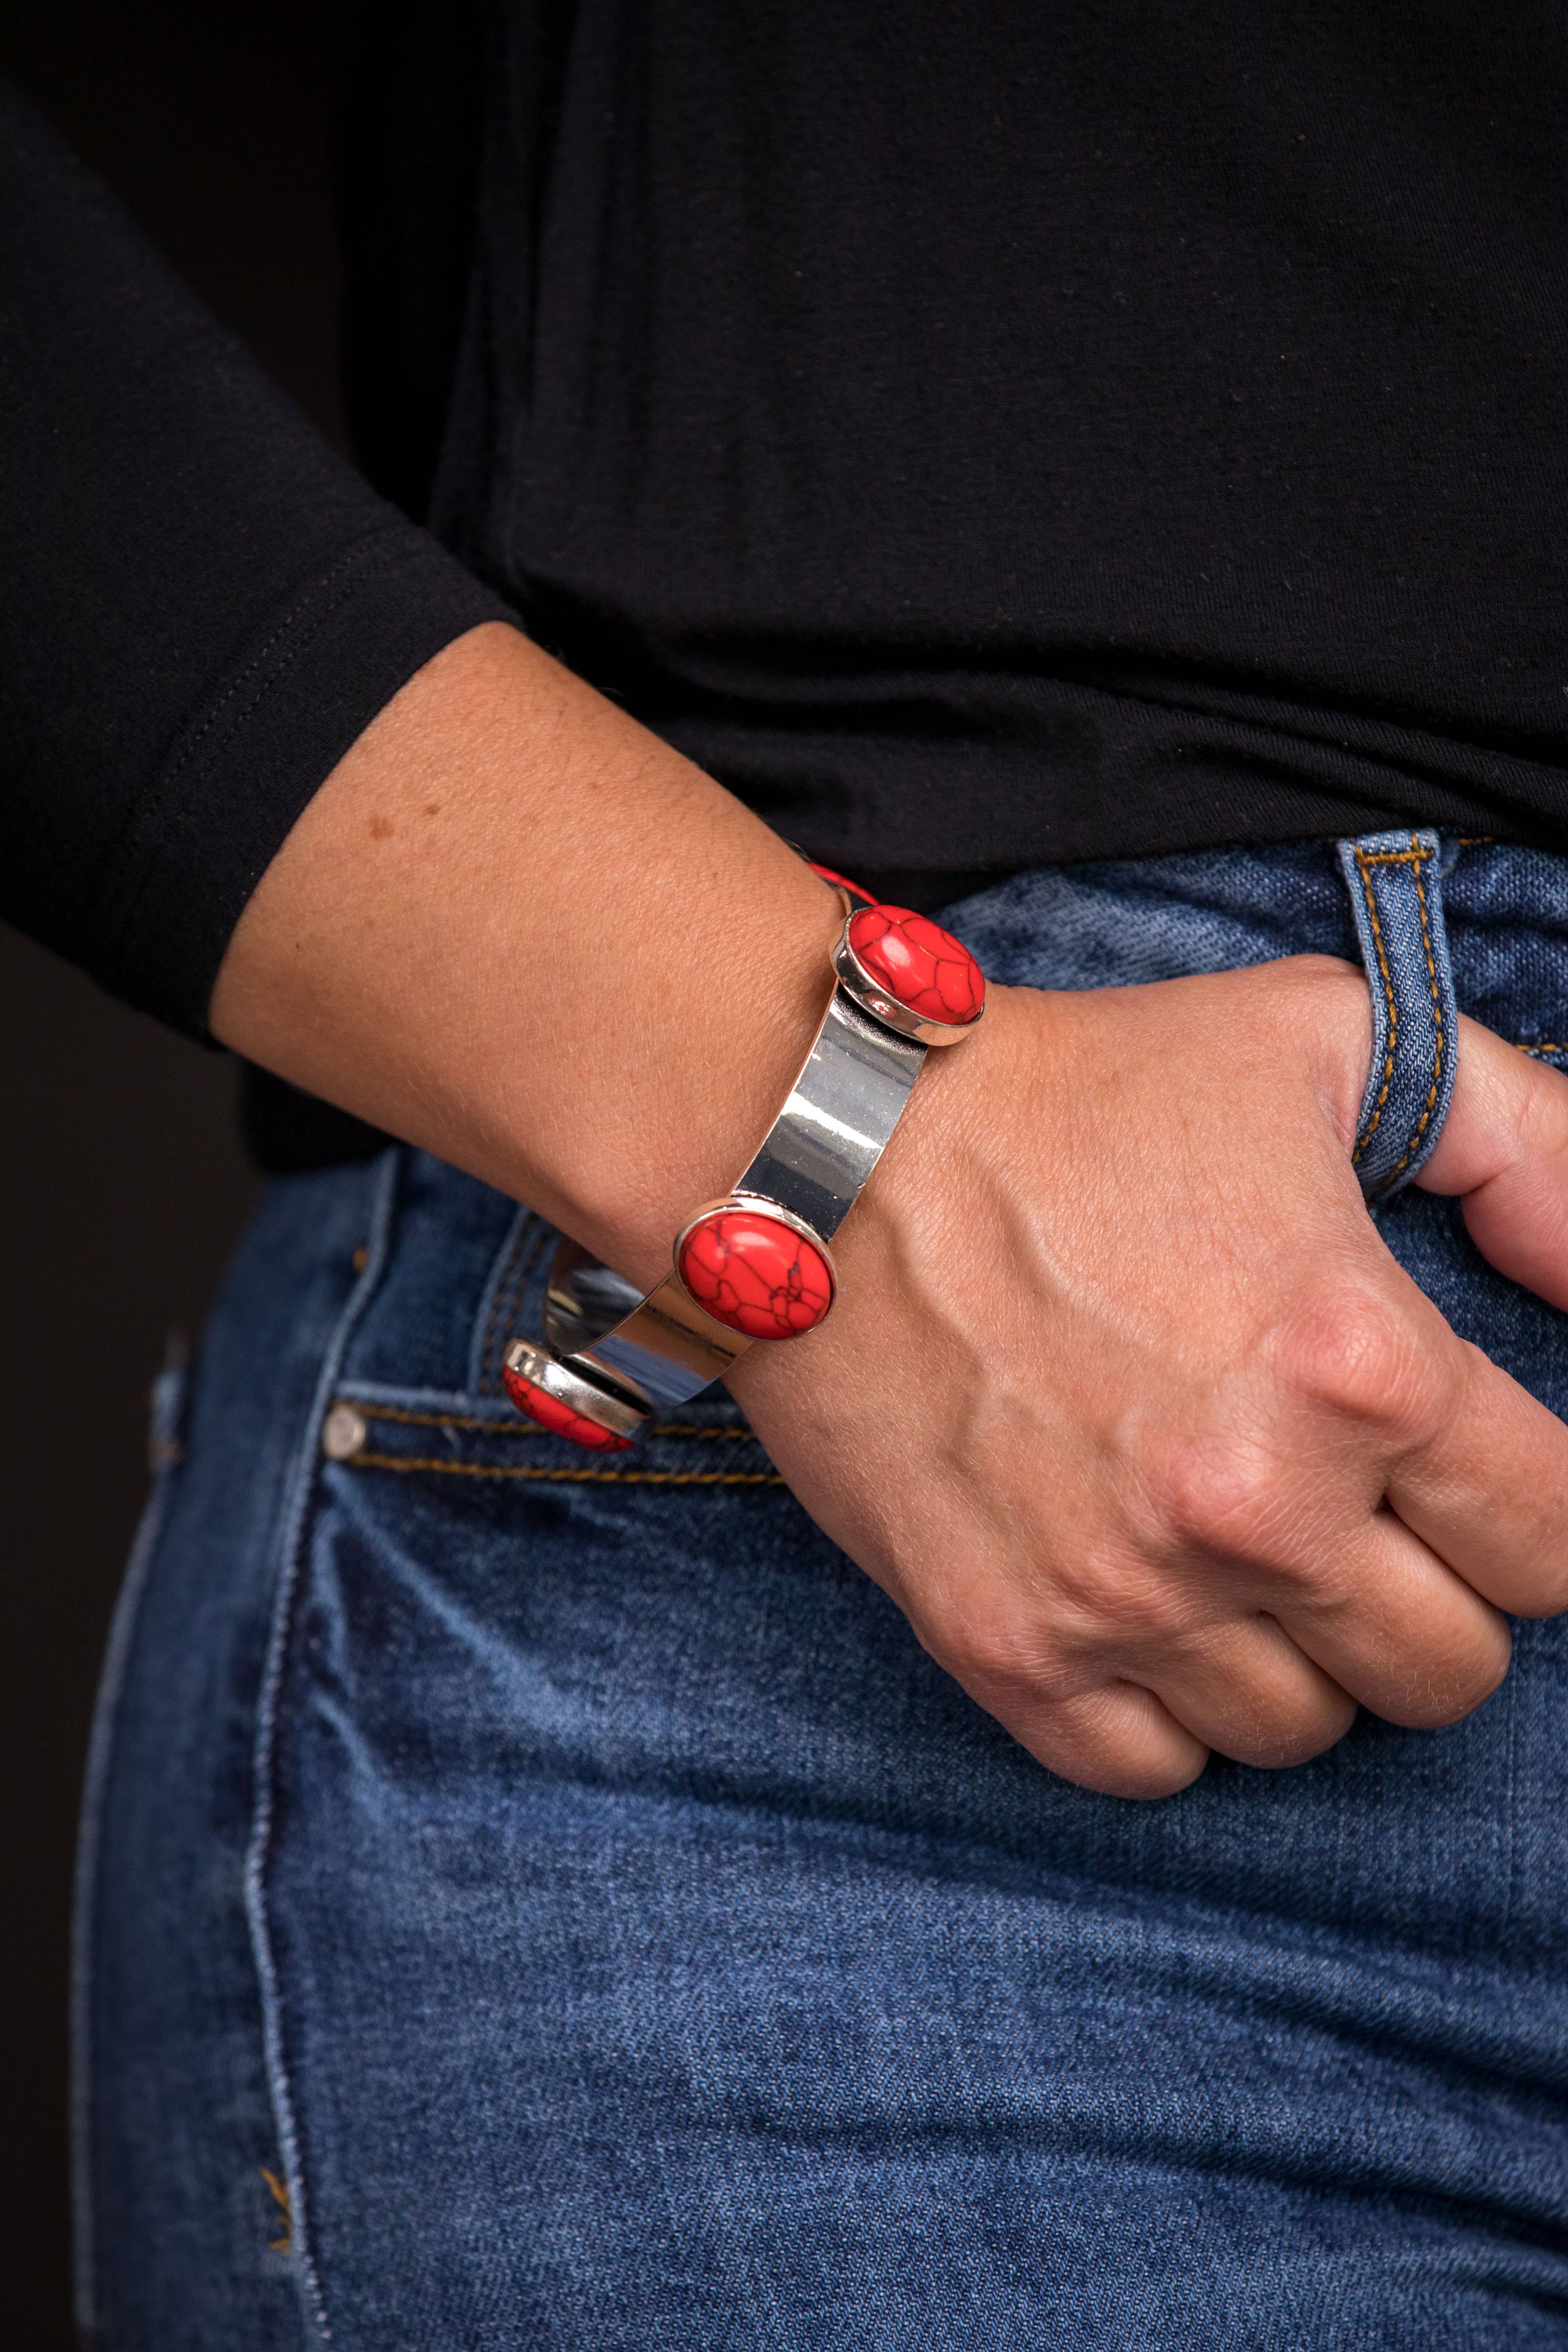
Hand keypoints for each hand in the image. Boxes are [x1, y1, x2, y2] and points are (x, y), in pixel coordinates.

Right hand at [729, 959, 1567, 1795]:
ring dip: (1295, 1651)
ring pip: (1306, 1732)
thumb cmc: (1083, 1091)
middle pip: (1449, 1671)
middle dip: (1427, 1593)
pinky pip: (1153, 1770)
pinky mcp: (1003, 1645)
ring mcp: (1121, 1596)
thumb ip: (1530, 1142)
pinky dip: (1166, 1707)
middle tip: (1352, 1508)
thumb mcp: (1333, 1039)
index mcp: (1359, 1368)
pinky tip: (1142, 1602)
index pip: (1555, 1544)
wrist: (828, 1147)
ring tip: (1232, 1544)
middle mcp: (1253, 1509)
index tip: (1469, 1473)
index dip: (1527, 1508)